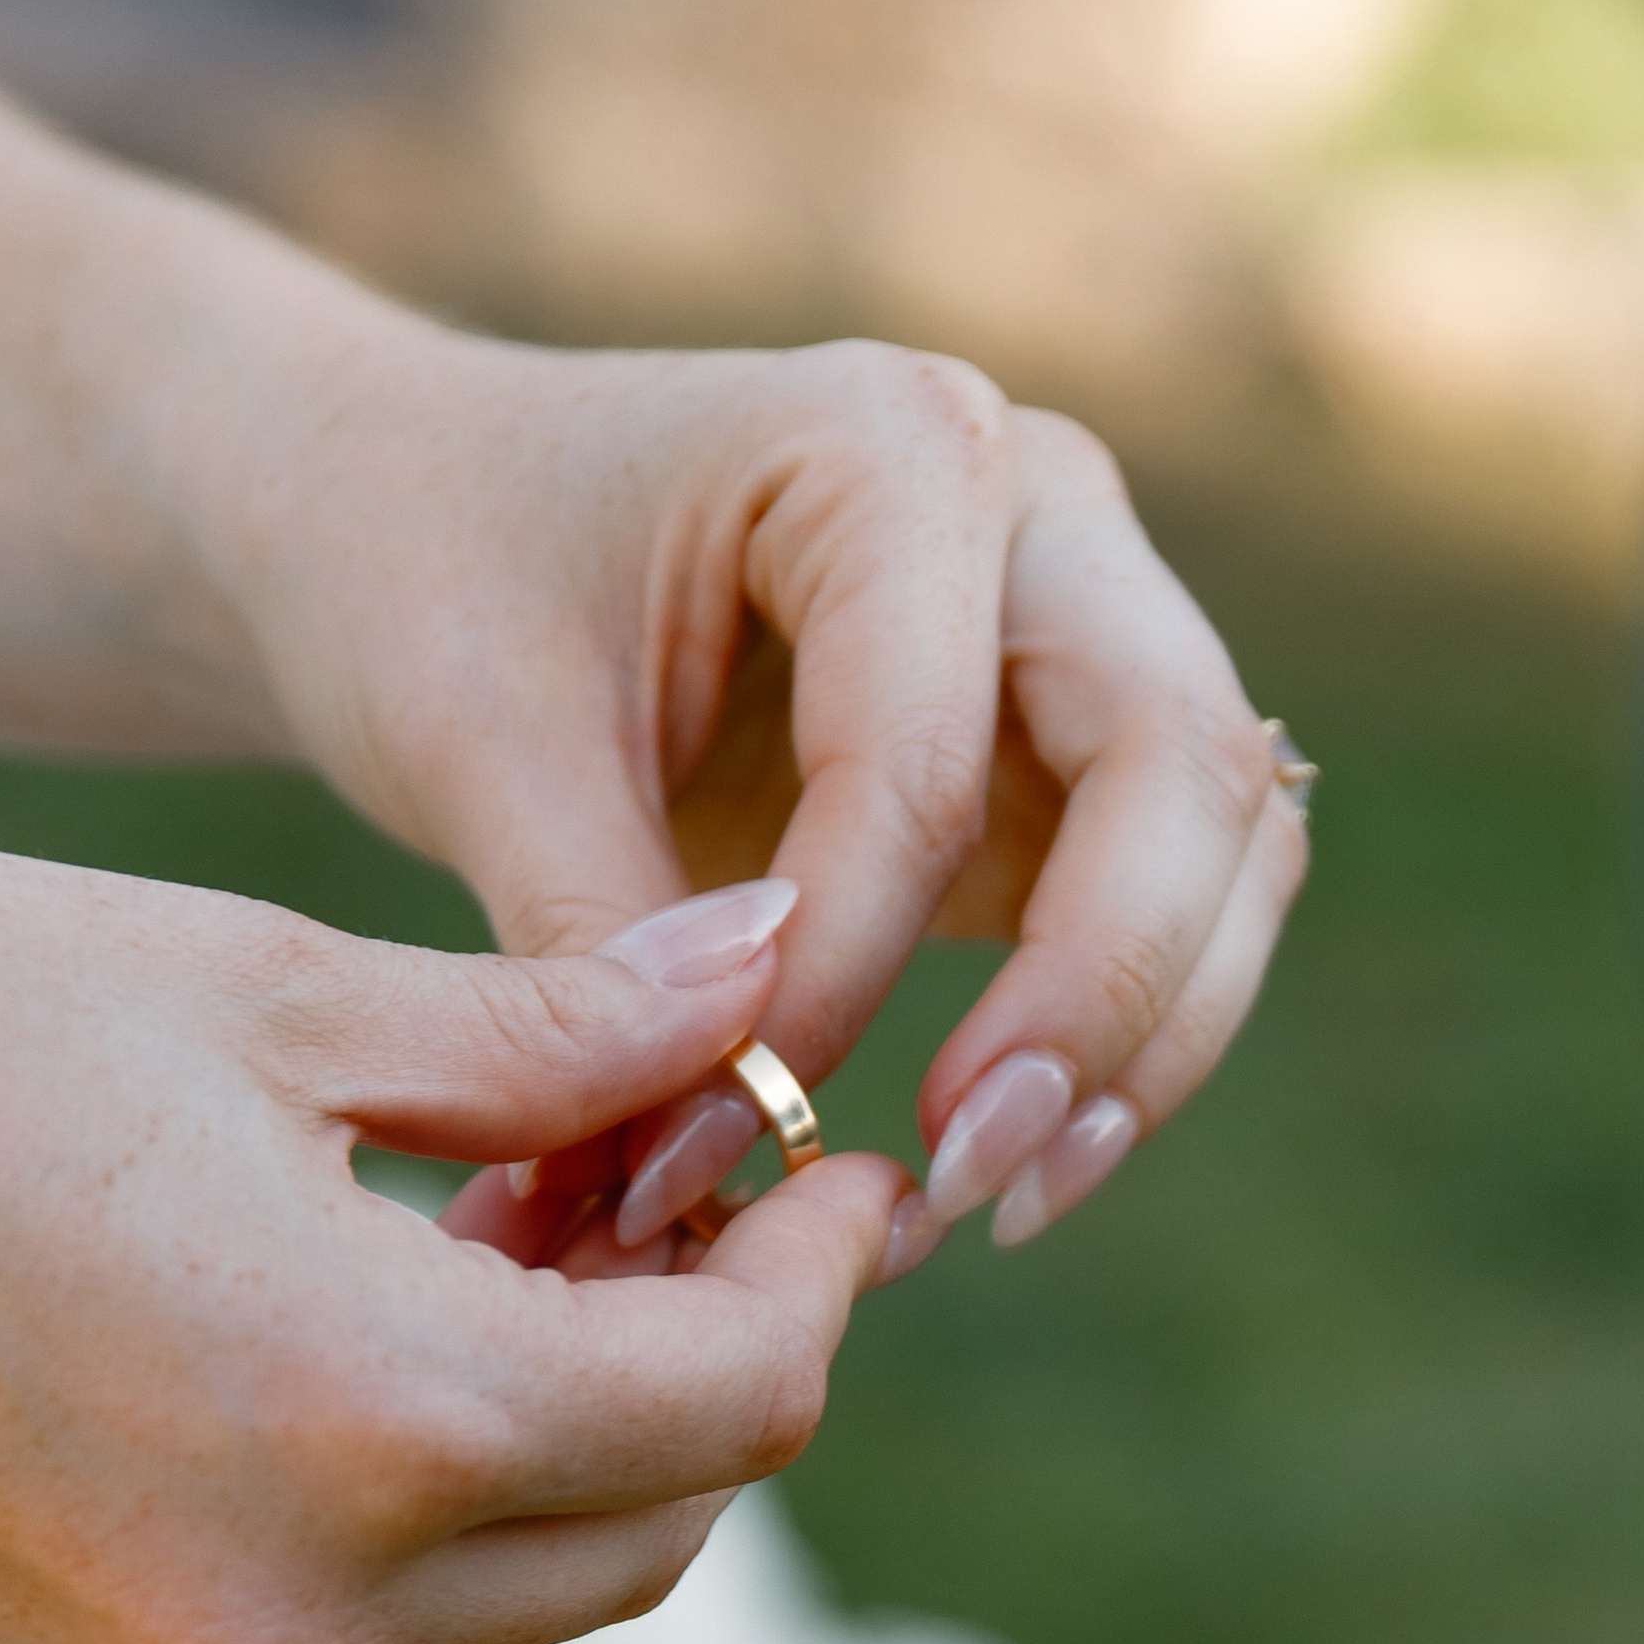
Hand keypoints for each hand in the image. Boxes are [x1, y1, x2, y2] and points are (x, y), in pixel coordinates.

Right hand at [0, 833, 901, 1643]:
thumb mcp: (249, 983)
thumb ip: (554, 1033)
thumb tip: (768, 975)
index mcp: (366, 1423)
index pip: (732, 1406)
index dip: (815, 1272)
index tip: (822, 1154)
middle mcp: (286, 1620)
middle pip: (642, 1539)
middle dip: (704, 1368)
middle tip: (685, 1186)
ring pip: (482, 1596)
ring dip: (542, 1434)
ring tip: (495, 1226)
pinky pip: (315, 1630)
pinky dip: (380, 1504)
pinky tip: (321, 1326)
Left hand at [197, 333, 1306, 1260]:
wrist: (415, 516)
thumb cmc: (430, 582)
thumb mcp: (472, 744)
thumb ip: (600, 935)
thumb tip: (724, 1143)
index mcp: (882, 442)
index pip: (925, 755)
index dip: (842, 972)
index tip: (713, 1129)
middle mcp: (1033, 505)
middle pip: (1179, 766)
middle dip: (1097, 1000)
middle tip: (964, 1181)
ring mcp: (1081, 616)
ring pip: (1228, 840)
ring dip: (1147, 1039)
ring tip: (990, 1202)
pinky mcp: (1072, 742)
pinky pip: (1179, 892)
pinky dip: (1124, 1034)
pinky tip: (994, 1160)